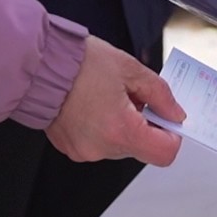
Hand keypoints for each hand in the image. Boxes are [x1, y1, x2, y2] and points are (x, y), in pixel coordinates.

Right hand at [46, 36, 184, 164]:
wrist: (40, 65)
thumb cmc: (80, 64)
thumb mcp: (131, 70)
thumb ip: (160, 95)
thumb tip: (175, 113)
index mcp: (121, 131)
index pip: (164, 153)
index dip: (173, 135)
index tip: (168, 118)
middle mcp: (102, 148)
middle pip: (142, 149)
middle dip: (146, 124)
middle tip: (135, 97)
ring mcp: (85, 151)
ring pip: (121, 146)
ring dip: (125, 125)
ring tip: (111, 97)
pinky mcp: (72, 148)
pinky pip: (100, 143)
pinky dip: (105, 127)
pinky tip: (96, 105)